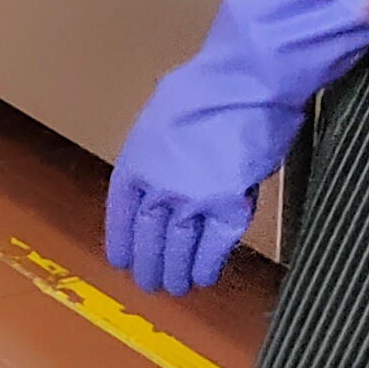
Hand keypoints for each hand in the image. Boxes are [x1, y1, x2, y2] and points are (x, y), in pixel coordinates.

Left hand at [99, 0, 368, 296]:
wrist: (247, 80)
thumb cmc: (210, 85)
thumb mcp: (164, 113)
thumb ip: (160, 147)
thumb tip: (166, 162)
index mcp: (137, 158)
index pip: (121, 211)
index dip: (121, 239)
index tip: (121, 259)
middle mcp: (158, 184)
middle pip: (147, 237)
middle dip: (148, 264)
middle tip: (149, 283)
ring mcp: (191, 198)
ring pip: (177, 249)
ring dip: (175, 273)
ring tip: (175, 288)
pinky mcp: (230, 206)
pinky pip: (213, 247)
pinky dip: (207, 265)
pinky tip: (204, 277)